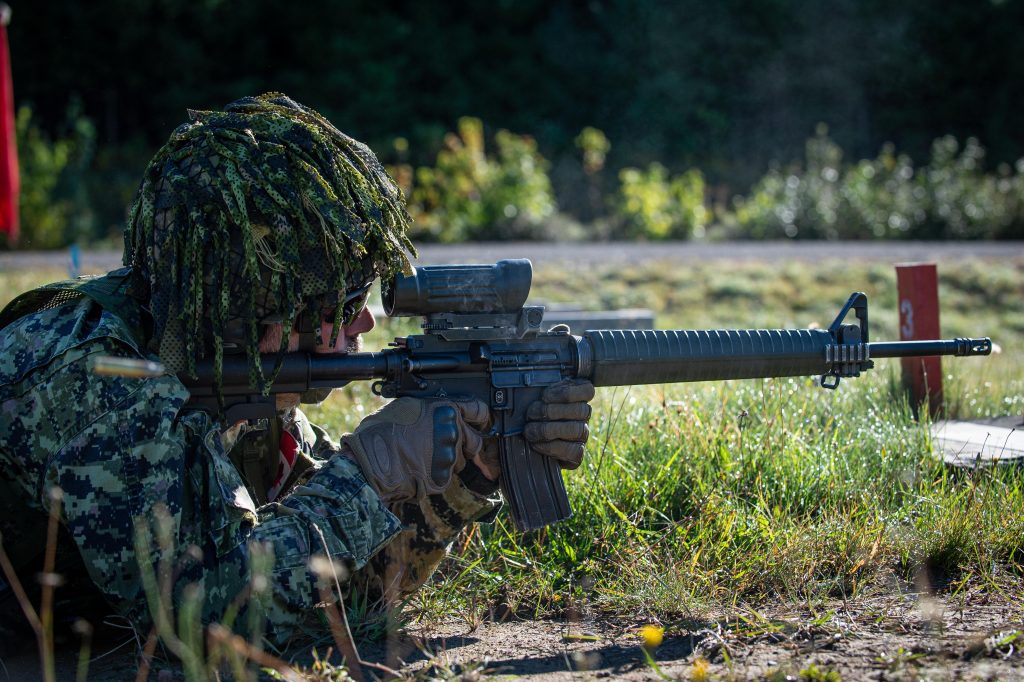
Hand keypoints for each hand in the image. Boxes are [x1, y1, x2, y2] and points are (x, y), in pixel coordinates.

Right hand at [342, 397, 491, 502]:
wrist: (370, 461)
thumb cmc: (382, 431)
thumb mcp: (408, 407)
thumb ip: (433, 411)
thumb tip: (441, 414)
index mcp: (446, 410)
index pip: (479, 411)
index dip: (482, 418)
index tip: (484, 423)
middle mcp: (453, 431)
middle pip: (474, 441)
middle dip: (466, 446)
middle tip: (444, 448)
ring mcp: (450, 456)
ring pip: (459, 461)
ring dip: (447, 461)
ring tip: (420, 458)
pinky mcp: (443, 478)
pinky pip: (445, 477)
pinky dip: (434, 476)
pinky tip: (416, 470)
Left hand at [475, 379, 595, 478]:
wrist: (521, 441)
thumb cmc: (527, 412)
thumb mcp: (530, 396)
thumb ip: (535, 387)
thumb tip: (525, 379)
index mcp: (576, 396)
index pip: (587, 390)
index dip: (567, 392)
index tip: (545, 396)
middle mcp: (583, 414)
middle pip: (581, 410)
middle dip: (552, 412)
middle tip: (531, 414)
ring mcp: (582, 434)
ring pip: (577, 430)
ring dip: (549, 430)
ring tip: (529, 430)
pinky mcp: (577, 453)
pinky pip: (573, 450)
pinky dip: (552, 447)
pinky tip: (536, 444)